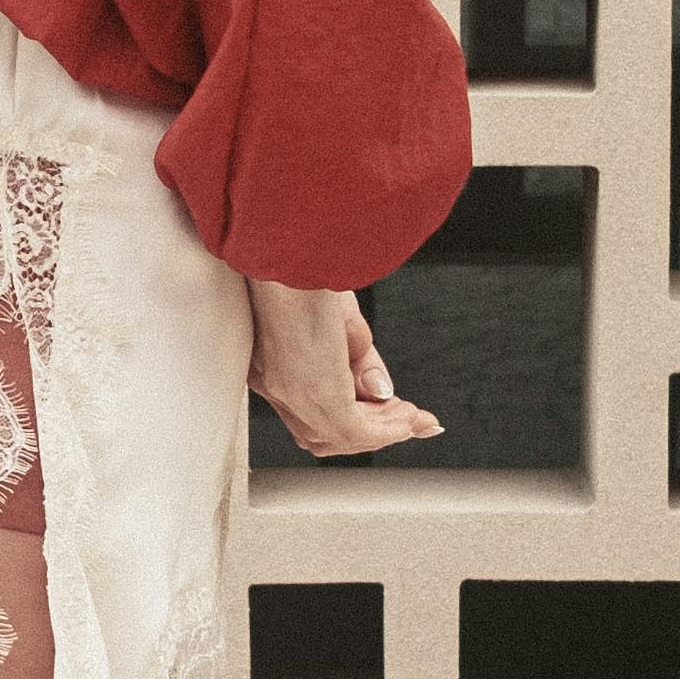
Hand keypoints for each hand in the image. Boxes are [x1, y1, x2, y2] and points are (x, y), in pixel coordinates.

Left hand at [246, 279, 440, 458]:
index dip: (350, 417)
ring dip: (383, 430)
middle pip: (320, 432)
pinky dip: (388, 429)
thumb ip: (357, 358)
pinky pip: (357, 429)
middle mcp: (271, 381)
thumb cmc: (308, 261)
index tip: (387, 411)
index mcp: (266, 358)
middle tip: (409, 420)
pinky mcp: (316, 393)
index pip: (306, 407)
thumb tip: (380, 394)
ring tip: (413, 416)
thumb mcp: (339, 315)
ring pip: (339, 435)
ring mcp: (290, 391)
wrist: (292, 243)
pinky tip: (411, 419)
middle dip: (371, 430)